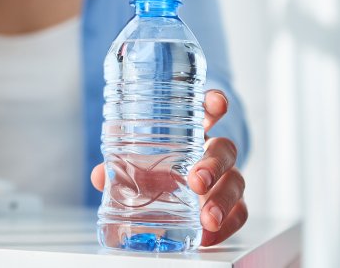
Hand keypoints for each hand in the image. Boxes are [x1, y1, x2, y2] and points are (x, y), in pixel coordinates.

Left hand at [90, 89, 247, 246]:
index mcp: (192, 130)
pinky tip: (208, 236)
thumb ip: (118, 165)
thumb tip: (99, 176)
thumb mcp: (137, 159)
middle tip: (196, 180)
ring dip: (223, 200)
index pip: (208, 110)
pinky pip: (240, 212)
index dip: (214, 103)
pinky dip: (227, 226)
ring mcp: (226, 177)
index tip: (216, 105)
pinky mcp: (232, 202)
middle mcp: (213, 150)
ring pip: (236, 182)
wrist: (175, 189)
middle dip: (214, 164)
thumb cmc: (157, 163)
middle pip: (225, 150)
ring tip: (207, 218)